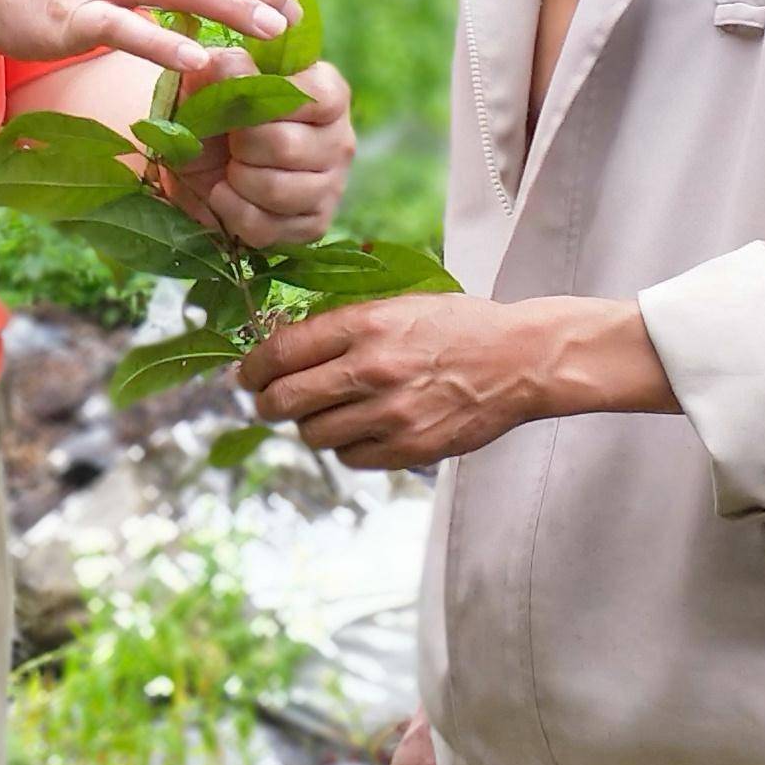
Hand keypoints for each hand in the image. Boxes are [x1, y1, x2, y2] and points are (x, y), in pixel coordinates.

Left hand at [161, 57, 353, 249]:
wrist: (206, 161)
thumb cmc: (219, 110)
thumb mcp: (212, 80)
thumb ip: (222, 66)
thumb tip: (230, 64)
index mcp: (328, 93)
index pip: (313, 97)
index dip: (263, 103)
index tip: (237, 102)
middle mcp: (340, 140)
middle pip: (286, 146)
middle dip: (241, 145)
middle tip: (229, 140)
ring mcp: (332, 186)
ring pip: (278, 191)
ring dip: (237, 179)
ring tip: (229, 168)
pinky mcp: (313, 225)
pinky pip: (267, 227)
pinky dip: (232, 212)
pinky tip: (225, 195)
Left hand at [237, 293, 548, 469]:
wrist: (519, 361)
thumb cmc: (459, 327)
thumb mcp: (399, 306)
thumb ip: (347, 325)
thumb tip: (290, 348)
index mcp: (366, 325)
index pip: (284, 351)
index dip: (254, 366)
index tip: (246, 374)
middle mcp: (372, 370)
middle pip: (287, 399)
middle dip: (265, 402)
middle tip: (265, 401)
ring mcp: (390, 415)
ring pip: (314, 434)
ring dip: (308, 425)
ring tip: (322, 413)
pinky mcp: (409, 449)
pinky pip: (351, 457)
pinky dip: (346, 446)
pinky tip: (358, 429)